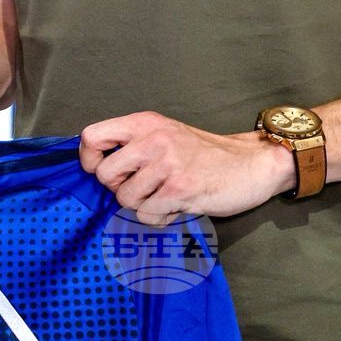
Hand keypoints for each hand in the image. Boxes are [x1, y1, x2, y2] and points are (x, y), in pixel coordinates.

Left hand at [78, 111, 296, 225]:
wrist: (251, 164)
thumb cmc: (204, 154)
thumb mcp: (165, 134)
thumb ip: (133, 143)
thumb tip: (93, 166)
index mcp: (145, 122)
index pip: (92, 136)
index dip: (88, 159)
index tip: (102, 170)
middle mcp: (154, 139)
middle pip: (104, 174)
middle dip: (119, 188)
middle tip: (143, 188)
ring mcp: (168, 164)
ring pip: (125, 199)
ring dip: (142, 205)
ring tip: (164, 196)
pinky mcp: (180, 189)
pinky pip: (146, 215)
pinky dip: (158, 218)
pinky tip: (176, 207)